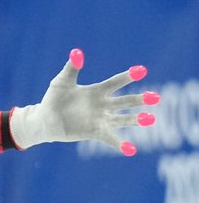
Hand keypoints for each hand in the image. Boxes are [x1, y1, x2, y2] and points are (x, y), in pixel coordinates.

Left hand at [11, 48, 159, 155]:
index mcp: (96, 91)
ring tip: (152, 118)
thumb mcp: (62, 81)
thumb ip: (71, 68)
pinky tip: (131, 150)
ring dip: (136, 120)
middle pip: (124, 101)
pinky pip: (110, 139)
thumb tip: (77, 52)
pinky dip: (121, 145)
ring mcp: (100, 119)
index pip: (115, 83)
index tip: (142, 70)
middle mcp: (102, 105)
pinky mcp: (95, 132)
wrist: (45, 119)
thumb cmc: (54, 98)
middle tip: (156, 97)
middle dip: (140, 99)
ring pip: (122, 119)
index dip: (127, 77)